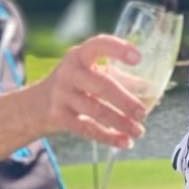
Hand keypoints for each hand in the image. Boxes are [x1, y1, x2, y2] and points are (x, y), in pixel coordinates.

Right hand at [32, 36, 147, 146]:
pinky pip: (87, 128)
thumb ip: (121, 78)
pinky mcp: (59, 117)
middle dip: (125, 101)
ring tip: (138, 131)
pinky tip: (124, 142)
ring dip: (121, 122)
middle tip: (143, 113)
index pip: (98, 45)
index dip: (117, 49)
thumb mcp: (93, 73)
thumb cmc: (76, 83)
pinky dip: (108, 137)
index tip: (138, 58)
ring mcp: (62, 95)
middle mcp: (69, 73)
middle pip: (101, 85)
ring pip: (96, 110)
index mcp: (80, 56)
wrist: (38, 103)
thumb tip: (150, 88)